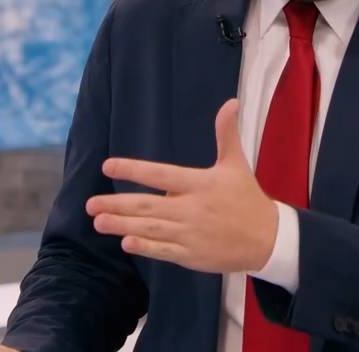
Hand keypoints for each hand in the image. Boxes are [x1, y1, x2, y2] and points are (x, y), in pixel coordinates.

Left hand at [86, 98, 278, 273]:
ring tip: (99, 221)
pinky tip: (126, 242)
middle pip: (148, 205)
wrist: (268, 239)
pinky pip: (163, 250)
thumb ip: (227, 134)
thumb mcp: (237, 164)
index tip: (109, 166)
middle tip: (90, 204)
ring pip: (151, 229)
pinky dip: (144, 246)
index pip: (160, 174)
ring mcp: (191, 234)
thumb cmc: (248, 198)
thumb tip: (231, 103)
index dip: (133, 170)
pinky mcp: (192, 255)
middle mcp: (192, 208)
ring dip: (122, 225)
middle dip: (117, 204)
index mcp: (201, 184)